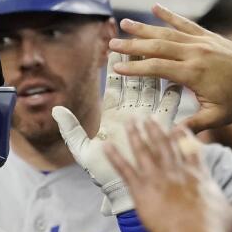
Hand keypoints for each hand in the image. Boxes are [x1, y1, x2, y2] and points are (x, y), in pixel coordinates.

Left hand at [53, 51, 184, 214]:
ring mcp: (147, 121)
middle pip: (136, 81)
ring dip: (154, 71)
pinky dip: (172, 95)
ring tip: (156, 51)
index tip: (114, 46)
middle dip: (137, 61)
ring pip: (152, 90)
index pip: (115, 85)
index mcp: (113, 116)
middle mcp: (131, 115)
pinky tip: (176, 79)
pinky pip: (170, 109)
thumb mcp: (81, 150)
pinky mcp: (161, 130)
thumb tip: (55, 108)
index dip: (116, 66)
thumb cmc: (101, 173)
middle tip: (138, 39)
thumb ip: (70, 128)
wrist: (123, 191)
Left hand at [106, 120, 231, 231]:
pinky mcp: (142, 189)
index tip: (178, 127)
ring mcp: (158, 178)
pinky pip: (125, 170)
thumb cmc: (213, 227)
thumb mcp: (231, 215)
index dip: (184, 137)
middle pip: (164, 145)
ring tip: (130, 122)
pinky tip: (106, 146)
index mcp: (197, 175)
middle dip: (155, 130)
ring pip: (144, 151)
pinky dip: (114, 157)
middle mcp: (177, 171)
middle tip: (148, 117)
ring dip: (136, 135)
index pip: (191, 150)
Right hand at [110, 5, 231, 133]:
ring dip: (144, 28)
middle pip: (157, 47)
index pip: (157, 68)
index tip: (116, 68)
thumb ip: (192, 126)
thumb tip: (169, 137)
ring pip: (167, 32)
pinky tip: (155, 7)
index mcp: (194, 73)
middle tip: (111, 43)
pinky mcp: (208, 36)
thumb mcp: (217, 118)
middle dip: (132, 45)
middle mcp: (195, 53)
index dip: (135, 68)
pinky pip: (185, 23)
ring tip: (124, 23)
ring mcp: (202, 42)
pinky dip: (169, 15)